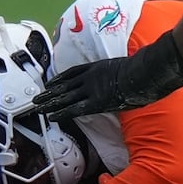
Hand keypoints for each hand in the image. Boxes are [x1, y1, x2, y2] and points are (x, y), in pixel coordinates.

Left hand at [24, 33, 182, 120]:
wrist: (145, 72)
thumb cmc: (143, 70)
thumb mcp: (128, 66)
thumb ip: (121, 72)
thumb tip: (127, 76)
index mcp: (97, 67)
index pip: (73, 73)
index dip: (60, 79)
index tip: (50, 83)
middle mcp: (90, 77)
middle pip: (65, 85)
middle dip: (50, 92)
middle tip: (36, 97)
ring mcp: (91, 88)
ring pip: (65, 96)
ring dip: (49, 102)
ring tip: (36, 107)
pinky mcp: (95, 102)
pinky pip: (74, 108)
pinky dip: (61, 112)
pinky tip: (51, 117)